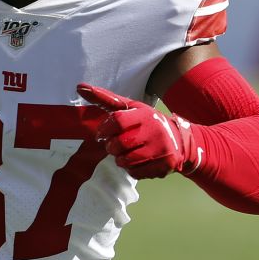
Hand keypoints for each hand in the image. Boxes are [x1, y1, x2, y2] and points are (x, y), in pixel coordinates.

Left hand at [76, 84, 199, 179]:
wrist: (180, 140)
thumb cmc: (147, 122)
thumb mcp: (130, 107)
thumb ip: (105, 98)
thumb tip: (79, 86)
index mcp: (145, 114)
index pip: (117, 121)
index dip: (104, 130)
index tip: (102, 134)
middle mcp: (155, 131)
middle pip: (118, 145)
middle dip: (111, 147)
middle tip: (116, 145)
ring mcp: (161, 150)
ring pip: (125, 161)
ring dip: (120, 159)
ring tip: (127, 152)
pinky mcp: (164, 166)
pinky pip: (136, 173)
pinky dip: (132, 169)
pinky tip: (138, 161)